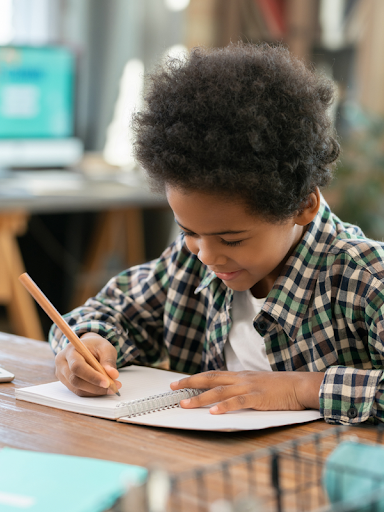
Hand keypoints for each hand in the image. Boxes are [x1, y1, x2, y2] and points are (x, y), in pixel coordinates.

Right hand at [55, 332, 121, 396]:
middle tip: (113, 387)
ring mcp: (62, 374)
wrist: (86, 347)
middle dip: (95, 386)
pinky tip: (102, 389)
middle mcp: (62, 362)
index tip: (107, 382)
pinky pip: (78, 391)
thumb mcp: (105, 347)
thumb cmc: (95, 346)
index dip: (92, 376)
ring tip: (111, 388)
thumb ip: (109, 360)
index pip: (77, 366)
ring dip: (95, 391)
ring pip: (77, 388)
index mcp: (70, 350)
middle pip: (75, 380)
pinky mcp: (66, 382)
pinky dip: (92, 392)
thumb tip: (113, 374)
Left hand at [170, 370, 323, 414]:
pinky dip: (224, 407)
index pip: (213, 374)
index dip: (195, 378)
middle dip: (190, 383)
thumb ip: (243, 388)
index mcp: (240, 375)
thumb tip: (228, 396)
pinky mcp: (257, 397)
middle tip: (173, 388)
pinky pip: (238, 402)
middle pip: (210, 378)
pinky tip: (213, 413)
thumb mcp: (258, 383)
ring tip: (185, 404)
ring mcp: (248, 387)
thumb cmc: (281, 387)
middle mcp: (241, 378)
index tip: (180, 382)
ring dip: (200, 398)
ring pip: (219, 391)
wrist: (300, 385)